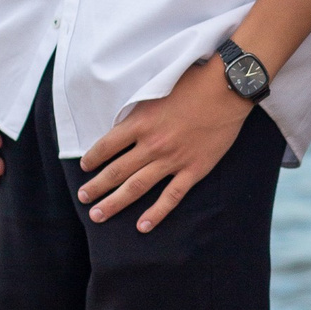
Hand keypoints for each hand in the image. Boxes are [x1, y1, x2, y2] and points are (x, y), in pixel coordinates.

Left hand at [79, 54, 249, 232]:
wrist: (227, 88)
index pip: (107, 145)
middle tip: (83, 198)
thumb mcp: (156, 90)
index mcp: (141, 122)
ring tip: (98, 214)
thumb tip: (122, 125)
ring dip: (115, 202)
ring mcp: (173, 159)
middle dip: (97, 187)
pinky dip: (156, 213)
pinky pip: (172, 196)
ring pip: (137, 187)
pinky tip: (142, 226)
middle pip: (116, 171)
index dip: (92, 158)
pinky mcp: (194, 169)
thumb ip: (140, 112)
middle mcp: (153, 144)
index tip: (84, 167)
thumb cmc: (193, 83)